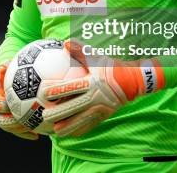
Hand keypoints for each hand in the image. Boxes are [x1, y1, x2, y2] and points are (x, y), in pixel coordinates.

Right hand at [0, 62, 38, 139]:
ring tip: (31, 130)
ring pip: (8, 127)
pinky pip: (17, 131)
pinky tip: (37, 136)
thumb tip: (3, 66)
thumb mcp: (9, 69)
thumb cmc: (12, 73)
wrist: (13, 82)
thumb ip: (5, 68)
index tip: (9, 105)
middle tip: (22, 121)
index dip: (0, 105)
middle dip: (9, 122)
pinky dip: (26, 134)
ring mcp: (2, 118)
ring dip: (19, 130)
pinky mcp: (11, 125)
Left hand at [42, 40, 164, 136]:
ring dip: (67, 126)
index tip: (44, 92)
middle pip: (73, 107)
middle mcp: (94, 97)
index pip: (70, 87)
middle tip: (44, 115)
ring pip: (80, 120)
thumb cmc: (111, 67)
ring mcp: (99, 109)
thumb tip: (65, 43)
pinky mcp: (103, 116)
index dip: (57, 90)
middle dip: (58, 112)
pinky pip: (89, 125)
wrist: (132, 82)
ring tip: (55, 130)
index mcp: (91, 83)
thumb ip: (80, 51)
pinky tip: (70, 133)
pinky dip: (79, 130)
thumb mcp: (96, 58)